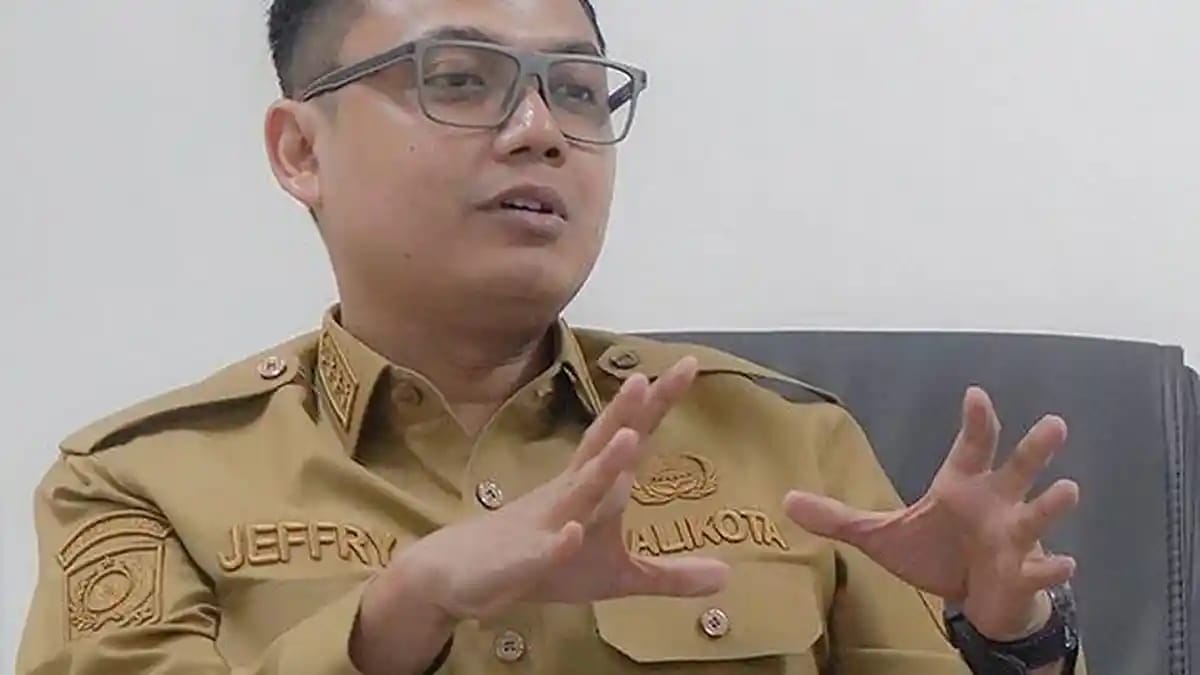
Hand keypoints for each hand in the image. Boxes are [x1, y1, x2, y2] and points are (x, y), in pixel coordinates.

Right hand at [352, 358, 729, 672]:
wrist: (457, 575)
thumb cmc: (540, 564)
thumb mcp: (614, 577)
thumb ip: (669, 574)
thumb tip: (728, 576)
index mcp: (590, 486)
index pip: (630, 436)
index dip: (658, 403)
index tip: (689, 365)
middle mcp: (568, 492)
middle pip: (603, 444)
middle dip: (630, 412)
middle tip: (655, 375)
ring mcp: (544, 524)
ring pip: (576, 492)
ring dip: (602, 466)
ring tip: (629, 438)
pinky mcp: (521, 562)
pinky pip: (541, 551)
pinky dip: (557, 543)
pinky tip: (574, 534)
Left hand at [784, 387, 1079, 639]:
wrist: (973, 597)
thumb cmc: (933, 552)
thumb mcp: (879, 535)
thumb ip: (837, 517)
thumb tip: (786, 501)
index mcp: (961, 485)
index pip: (972, 446)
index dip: (976, 420)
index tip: (977, 394)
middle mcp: (995, 503)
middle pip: (1019, 468)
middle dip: (1036, 448)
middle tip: (1054, 424)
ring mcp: (1014, 538)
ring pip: (1039, 513)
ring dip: (1053, 502)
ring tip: (1067, 488)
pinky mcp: (1023, 574)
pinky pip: (1042, 570)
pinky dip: (1053, 568)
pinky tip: (1063, 563)